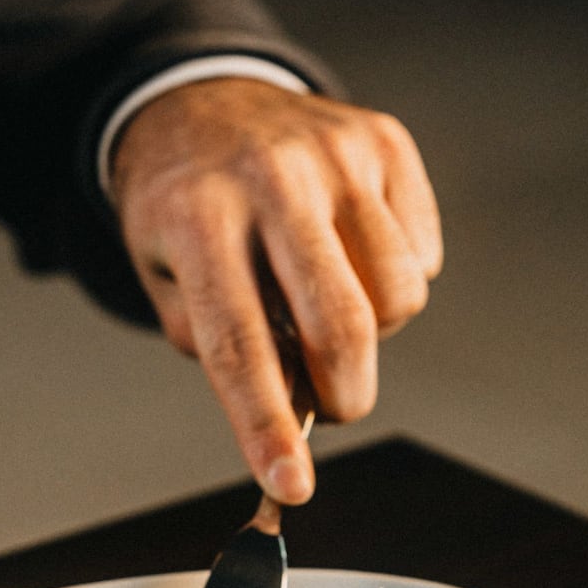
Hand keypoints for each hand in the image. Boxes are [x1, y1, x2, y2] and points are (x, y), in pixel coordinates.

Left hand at [111, 78, 441, 503]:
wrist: (202, 102)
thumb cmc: (183, 208)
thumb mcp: (165, 279)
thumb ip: (216, 346)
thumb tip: (288, 408)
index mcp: (198, 218)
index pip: (238, 345)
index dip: (265, 426)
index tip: (291, 486)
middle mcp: (271, 179)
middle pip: (339, 326)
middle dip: (344, 396)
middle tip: (330, 406)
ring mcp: (336, 154)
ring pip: (398, 297)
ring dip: (372, 333)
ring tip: (327, 307)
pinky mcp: (385, 142)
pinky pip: (421, 256)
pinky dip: (392, 279)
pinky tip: (348, 255)